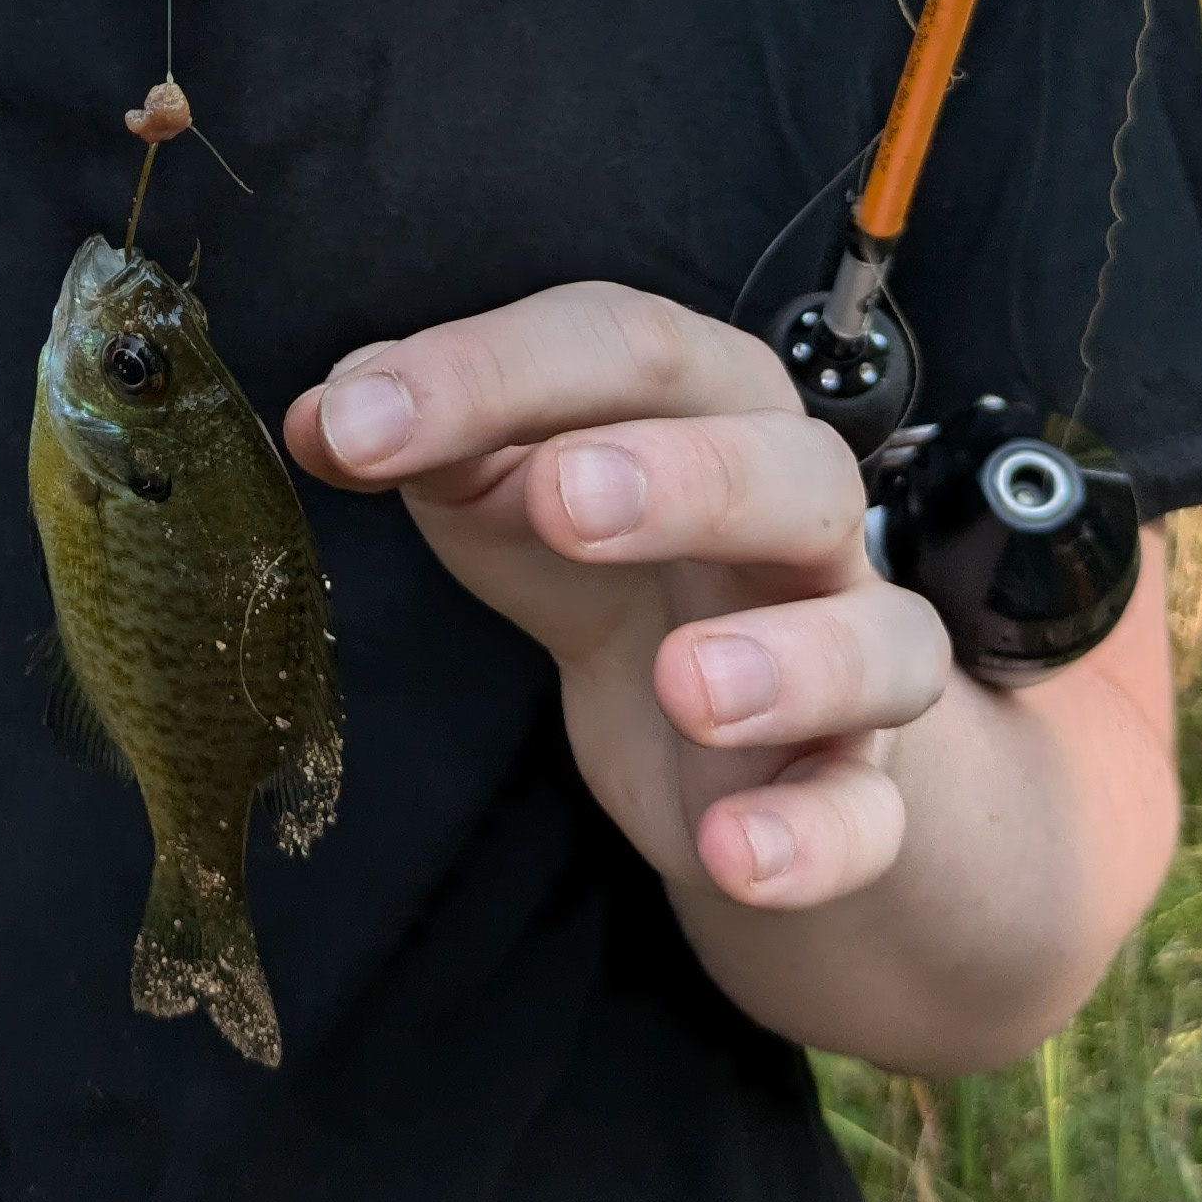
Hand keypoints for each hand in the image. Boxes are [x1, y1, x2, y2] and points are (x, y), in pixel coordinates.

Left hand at [288, 284, 953, 915]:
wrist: (720, 734)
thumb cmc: (608, 565)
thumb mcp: (509, 490)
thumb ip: (429, 438)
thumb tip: (326, 416)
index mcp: (708, 405)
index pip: (627, 348)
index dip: (491, 370)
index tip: (355, 426)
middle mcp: (799, 515)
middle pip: (787, 467)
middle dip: (681, 479)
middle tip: (563, 501)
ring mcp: (845, 651)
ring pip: (875, 637)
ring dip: (787, 661)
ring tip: (683, 684)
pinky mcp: (853, 788)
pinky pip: (866, 816)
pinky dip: (812, 839)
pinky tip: (734, 853)